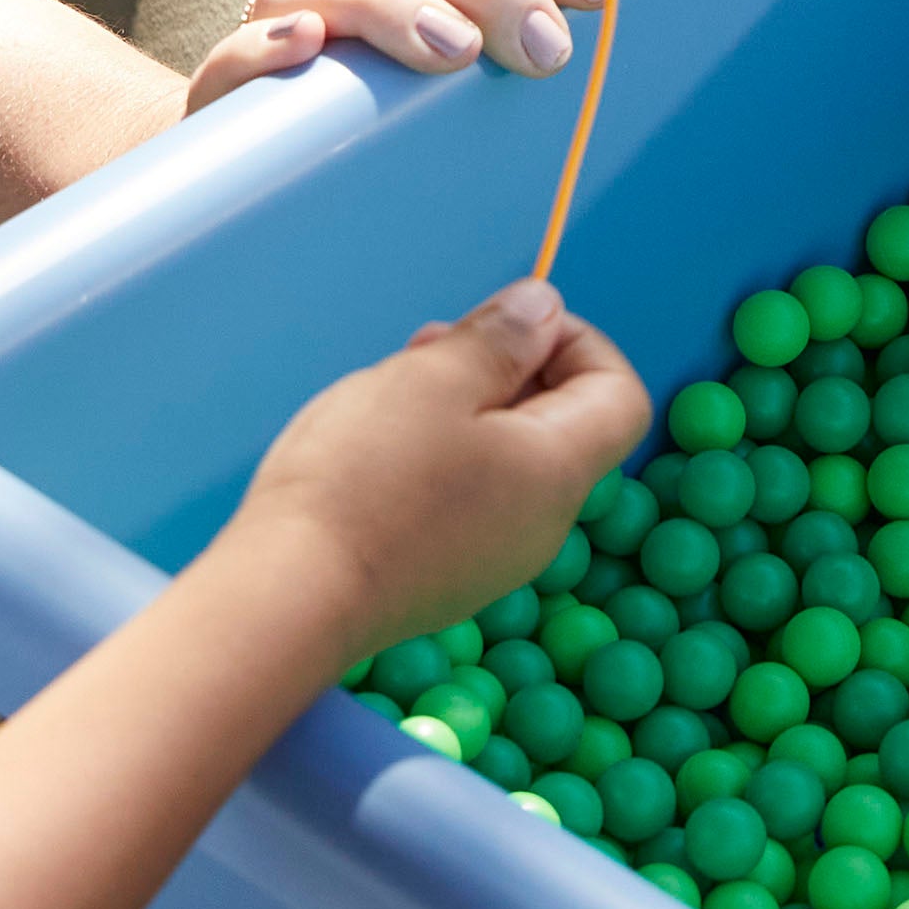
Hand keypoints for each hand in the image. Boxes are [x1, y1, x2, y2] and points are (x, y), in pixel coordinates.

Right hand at [188, 0, 619, 109]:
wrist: (284, 197)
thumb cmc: (413, 129)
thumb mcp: (484, 79)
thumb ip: (534, 36)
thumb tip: (622, 15)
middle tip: (548, 51)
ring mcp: (275, 31)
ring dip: (392, 3)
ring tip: (456, 54)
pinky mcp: (225, 98)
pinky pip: (229, 56)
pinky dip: (265, 45)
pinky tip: (308, 45)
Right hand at [231, 280, 649, 661]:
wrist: (290, 600)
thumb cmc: (364, 481)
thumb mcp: (435, 379)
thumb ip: (501, 339)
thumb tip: (545, 309)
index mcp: (558, 472)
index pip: (619, 393)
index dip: (576, 341)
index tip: (506, 325)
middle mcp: (543, 525)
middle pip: (559, 423)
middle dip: (506, 366)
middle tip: (429, 344)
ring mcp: (493, 560)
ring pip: (506, 458)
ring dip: (463, 407)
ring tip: (392, 387)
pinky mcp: (444, 578)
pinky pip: (467, 498)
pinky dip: (439, 456)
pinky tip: (375, 447)